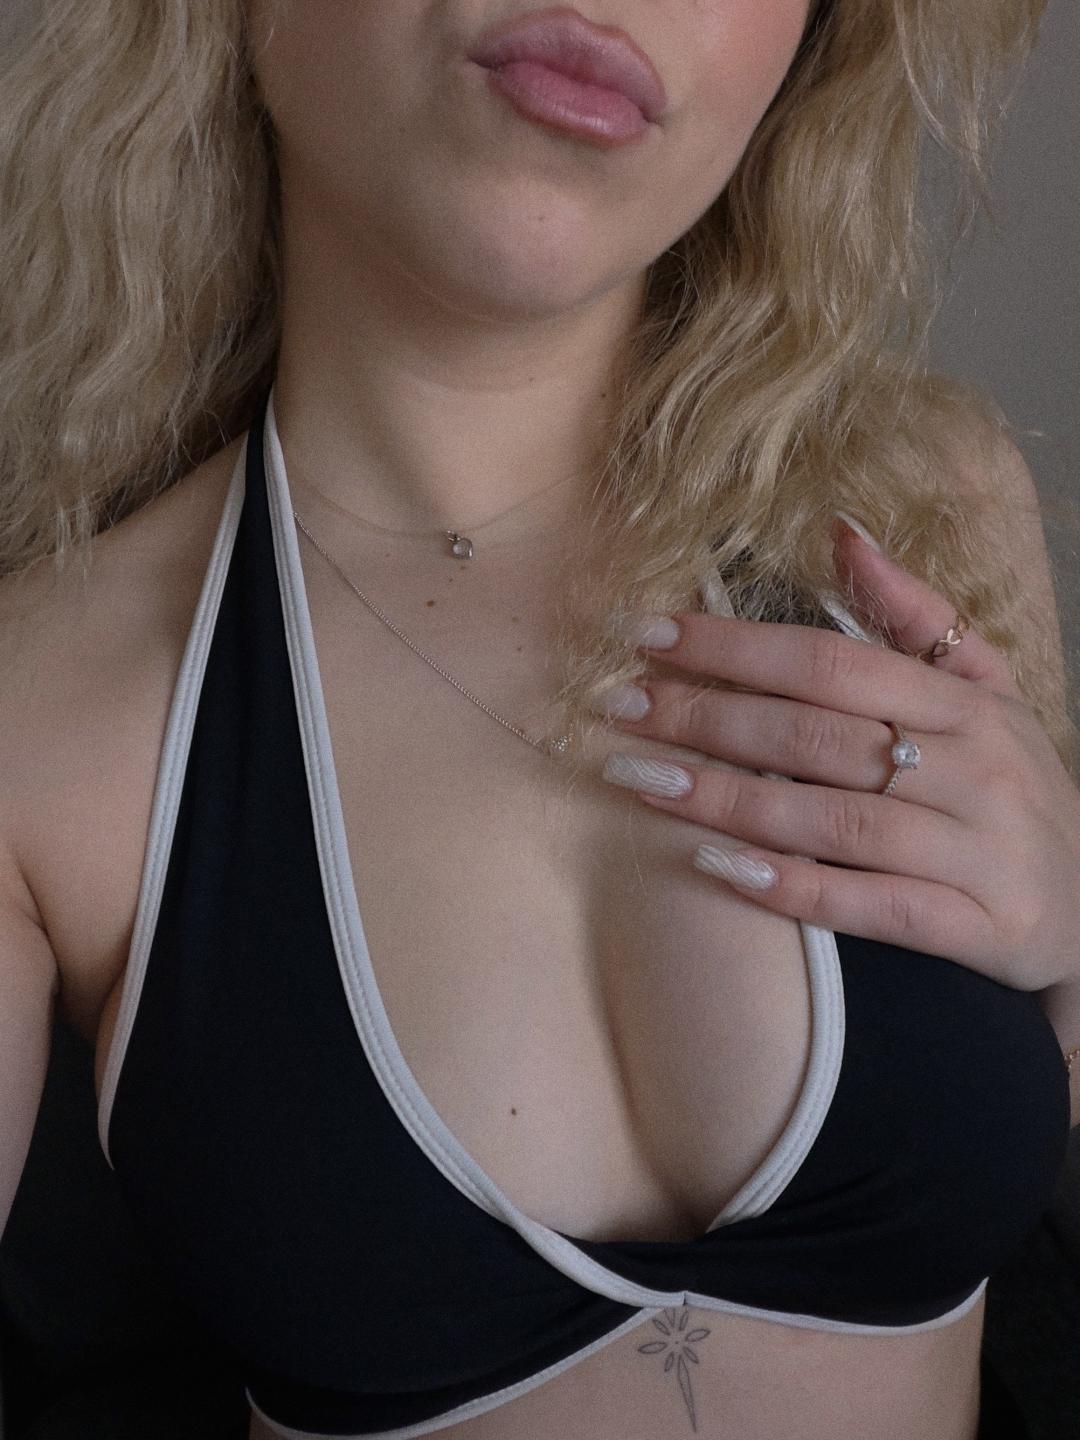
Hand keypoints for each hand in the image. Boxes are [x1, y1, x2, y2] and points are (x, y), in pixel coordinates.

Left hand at [600, 518, 1079, 992]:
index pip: (830, 662)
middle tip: (617, 707)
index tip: (650, 637)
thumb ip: (915, 615)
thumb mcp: (985, 688)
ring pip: (836, 819)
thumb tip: (841, 532)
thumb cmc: (1013, 784)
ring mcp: (979, 850)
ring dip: (728, 799)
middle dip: (706, 717)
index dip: (735, 647)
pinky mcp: (979, 928)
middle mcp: (973, 767)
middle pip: (816, 735)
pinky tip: (721, 869)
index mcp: (962, 702)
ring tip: (640, 782)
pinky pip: (874, 907)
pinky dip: (797, 889)